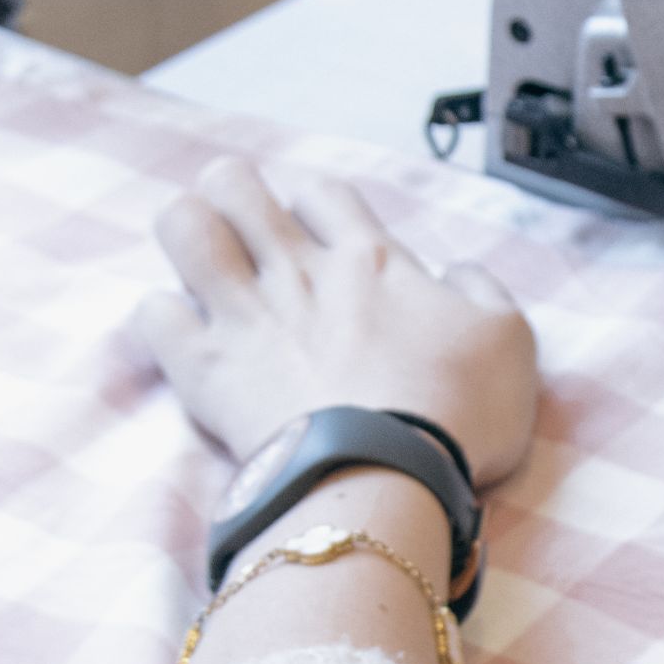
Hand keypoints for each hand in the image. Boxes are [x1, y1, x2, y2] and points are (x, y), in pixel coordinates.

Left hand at [139, 158, 537, 487]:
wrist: (390, 476)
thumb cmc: (456, 413)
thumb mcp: (509, 341)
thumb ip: (482, 291)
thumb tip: (458, 272)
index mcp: (370, 260)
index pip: (323, 193)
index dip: (318, 205)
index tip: (327, 240)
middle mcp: (299, 273)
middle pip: (236, 187)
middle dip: (233, 194)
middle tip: (247, 234)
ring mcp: (245, 316)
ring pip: (183, 228)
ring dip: (188, 232)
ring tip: (203, 264)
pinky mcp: (206, 369)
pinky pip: (154, 314)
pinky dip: (163, 315)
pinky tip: (185, 331)